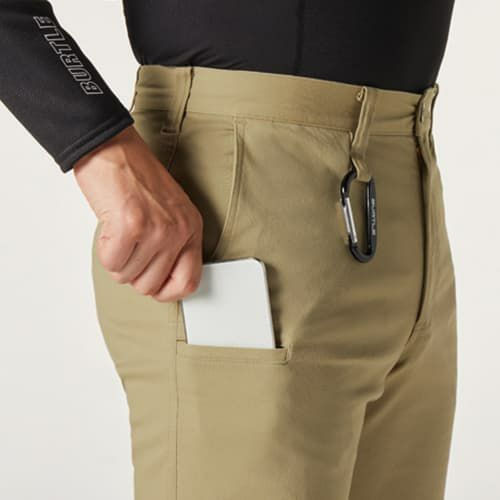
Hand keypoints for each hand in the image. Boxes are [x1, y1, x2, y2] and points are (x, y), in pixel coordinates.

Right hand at [74, 125, 202, 301]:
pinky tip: (110, 227)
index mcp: (191, 228)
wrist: (113, 148)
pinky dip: (104, 250)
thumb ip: (172, 246)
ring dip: (116, 259)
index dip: (166, 292)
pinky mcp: (131, 225)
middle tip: (128, 247)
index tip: (152, 283)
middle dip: (132, 272)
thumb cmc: (136, 179)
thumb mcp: (170, 212)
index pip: (189, 282)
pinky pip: (111, 263)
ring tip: (119, 231)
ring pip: (127, 276)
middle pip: (151, 286)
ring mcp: (157, 229)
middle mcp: (179, 231)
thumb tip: (160, 283)